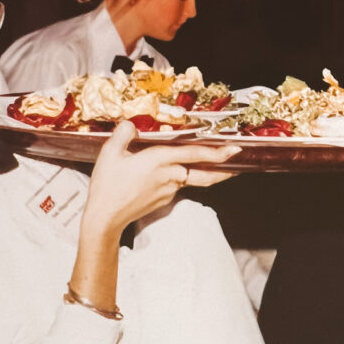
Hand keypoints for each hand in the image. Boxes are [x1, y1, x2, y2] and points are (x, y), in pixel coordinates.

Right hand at [84, 121, 240, 235]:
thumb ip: (123, 133)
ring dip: (207, 172)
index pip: (194, 154)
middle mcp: (169, 175)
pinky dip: (184, 177)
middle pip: (204, 172)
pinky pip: (179, 184)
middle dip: (224, 167)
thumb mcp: (109, 153)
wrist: (105, 218)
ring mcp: (169, 190)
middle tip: (238, 158)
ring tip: (220, 165)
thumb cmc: (107, 186)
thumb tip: (131, 125)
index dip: (216, 152)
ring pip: (193, 178)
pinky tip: (180, 171)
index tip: (234, 149)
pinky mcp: (165, 199)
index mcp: (159, 160)